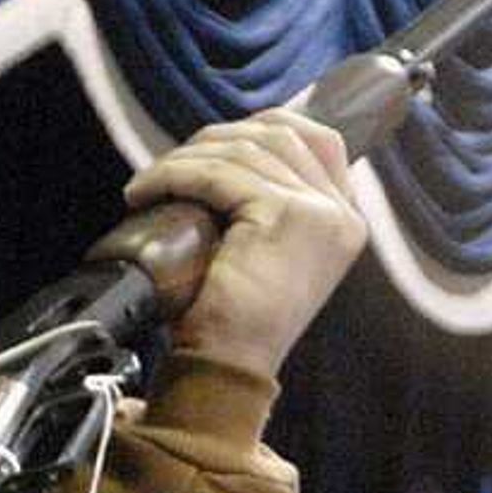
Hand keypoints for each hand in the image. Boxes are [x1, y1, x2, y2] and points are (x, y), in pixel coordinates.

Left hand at [124, 107, 367, 381]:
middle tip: (173, 164)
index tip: (214, 142)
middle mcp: (341, 213)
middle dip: (218, 139)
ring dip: (186, 157)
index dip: (265, 127)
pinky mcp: (285, 216)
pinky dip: (175, 174)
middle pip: (280, 135)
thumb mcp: (266, 250)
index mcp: (344, 220)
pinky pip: (218, 174)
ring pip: (244, 150)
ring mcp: (319, 213)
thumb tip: (229, 147)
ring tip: (151, 183)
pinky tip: (147, 191)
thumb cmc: (236, 316)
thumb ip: (268, 202)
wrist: (230, 365)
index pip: (320, 140)